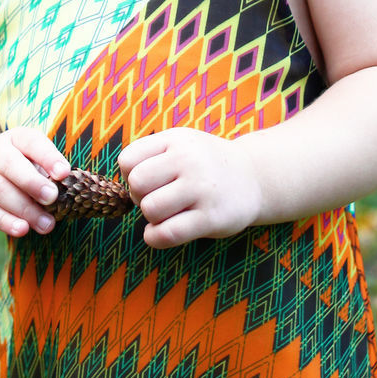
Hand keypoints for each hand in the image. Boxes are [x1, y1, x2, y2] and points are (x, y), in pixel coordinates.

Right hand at [0, 127, 70, 237]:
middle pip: (10, 165)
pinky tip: (23, 229)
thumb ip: (46, 173)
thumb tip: (66, 191)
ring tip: (46, 224)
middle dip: (32, 182)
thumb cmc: (16, 170)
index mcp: (14, 138)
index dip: (48, 157)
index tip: (64, 173)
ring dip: (24, 209)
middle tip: (52, 198)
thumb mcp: (30, 162)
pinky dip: (6, 222)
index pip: (31, 141)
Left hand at [119, 128, 261, 248]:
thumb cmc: (205, 163)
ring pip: (150, 209)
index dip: (130, 175)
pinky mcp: (210, 218)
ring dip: (151, 218)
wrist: (253, 177)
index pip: (128, 160)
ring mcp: (201, 188)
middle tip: (157, 198)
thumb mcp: (181, 144)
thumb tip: (122, 183)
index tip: (149, 181)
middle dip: (139, 197)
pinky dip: (155, 238)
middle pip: (136, 184)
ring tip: (167, 213)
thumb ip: (150, 155)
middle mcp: (189, 160)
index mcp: (176, 140)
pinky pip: (167, 234)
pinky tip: (163, 233)